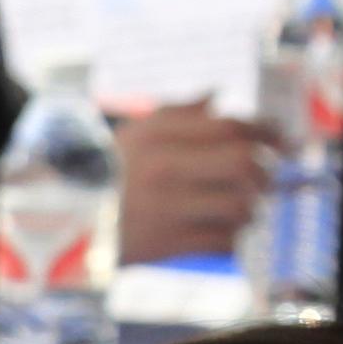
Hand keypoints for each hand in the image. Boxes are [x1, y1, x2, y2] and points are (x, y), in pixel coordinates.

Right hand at [110, 104, 267, 263]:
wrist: (62, 222)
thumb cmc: (103, 175)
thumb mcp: (131, 134)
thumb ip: (175, 113)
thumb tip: (215, 98)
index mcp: (159, 137)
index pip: (230, 127)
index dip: (266, 132)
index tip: (280, 140)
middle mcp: (165, 170)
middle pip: (244, 164)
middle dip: (265, 171)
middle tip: (265, 178)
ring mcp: (166, 209)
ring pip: (239, 206)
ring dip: (249, 209)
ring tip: (240, 208)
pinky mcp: (165, 245)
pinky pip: (221, 242)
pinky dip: (231, 238)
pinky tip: (220, 233)